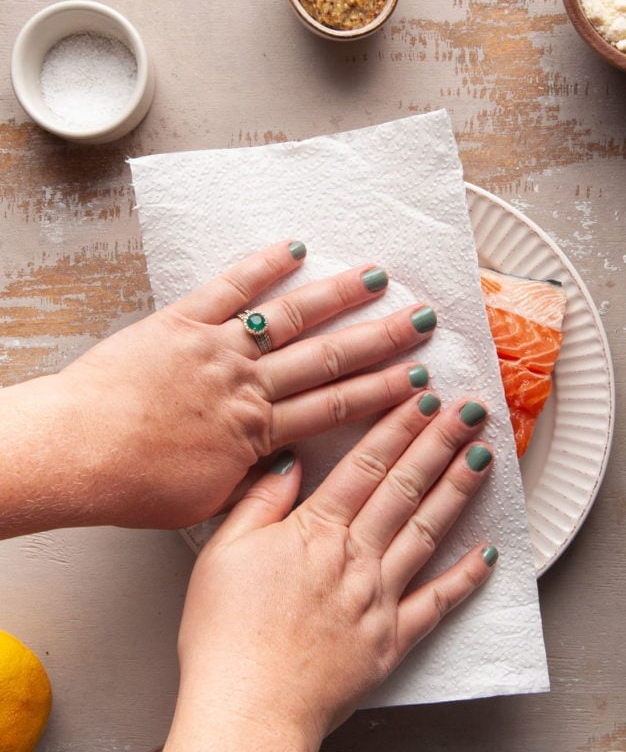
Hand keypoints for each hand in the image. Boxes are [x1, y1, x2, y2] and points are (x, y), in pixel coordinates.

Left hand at [32, 240, 437, 530]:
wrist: (79, 452)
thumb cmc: (134, 484)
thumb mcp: (204, 502)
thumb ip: (250, 483)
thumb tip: (282, 470)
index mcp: (257, 432)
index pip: (335, 408)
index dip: (381, 394)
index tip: (417, 382)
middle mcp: (249, 385)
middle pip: (329, 358)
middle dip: (381, 339)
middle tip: (421, 321)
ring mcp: (220, 349)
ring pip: (291, 318)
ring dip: (339, 296)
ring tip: (378, 277)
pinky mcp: (184, 322)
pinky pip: (231, 288)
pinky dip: (262, 265)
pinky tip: (293, 248)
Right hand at [179, 390, 495, 751]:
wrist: (248, 712)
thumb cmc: (226, 636)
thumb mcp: (223, 552)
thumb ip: (261, 502)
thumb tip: (291, 462)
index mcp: (317, 531)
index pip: (368, 464)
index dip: (399, 425)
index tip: (426, 396)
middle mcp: (357, 557)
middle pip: (406, 487)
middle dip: (440, 442)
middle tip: (470, 410)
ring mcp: (380, 599)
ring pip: (429, 531)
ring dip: (458, 489)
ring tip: (485, 456)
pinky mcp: (392, 641)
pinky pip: (437, 603)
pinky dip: (466, 577)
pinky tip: (489, 553)